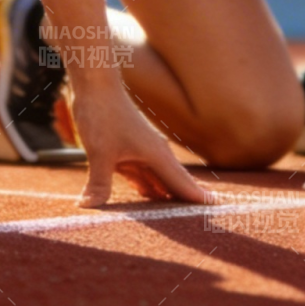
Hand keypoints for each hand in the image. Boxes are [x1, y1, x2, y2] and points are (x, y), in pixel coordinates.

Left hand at [70, 76, 212, 207]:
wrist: (95, 86)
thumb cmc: (102, 113)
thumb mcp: (100, 152)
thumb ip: (99, 183)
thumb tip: (89, 208)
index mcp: (156, 154)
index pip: (182, 183)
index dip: (197, 197)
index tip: (215, 209)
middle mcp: (154, 154)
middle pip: (174, 183)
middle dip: (186, 201)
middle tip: (202, 219)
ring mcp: (141, 152)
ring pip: (157, 180)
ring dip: (165, 197)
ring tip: (177, 217)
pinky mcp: (126, 151)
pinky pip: (141, 175)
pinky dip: (145, 188)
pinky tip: (147, 200)